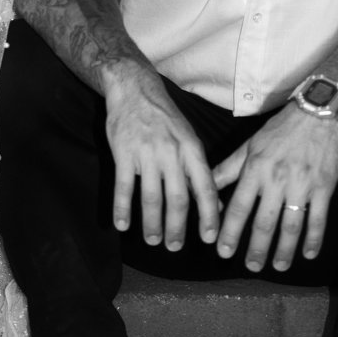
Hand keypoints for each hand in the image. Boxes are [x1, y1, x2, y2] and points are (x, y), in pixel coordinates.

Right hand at [104, 64, 219, 251]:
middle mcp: (171, 152)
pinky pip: (123, 186)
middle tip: (174, 248)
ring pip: (151, 197)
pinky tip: (122, 225)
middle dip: (177, 227)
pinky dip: (122, 208)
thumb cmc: (165, 119)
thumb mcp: (190, 140)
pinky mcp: (123, 152)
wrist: (135, 88)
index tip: (209, 239)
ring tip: (153, 240)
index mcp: (191, 149)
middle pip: (177, 198)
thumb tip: (215, 205)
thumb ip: (200, 172)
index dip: (208, 215)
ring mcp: (146, 152)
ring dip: (152, 223)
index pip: (204, 187)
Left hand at [212, 103, 337, 273]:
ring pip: (291, 225)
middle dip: (256, 248)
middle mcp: (277, 179)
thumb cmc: (281, 129)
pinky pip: (318, 219)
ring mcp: (302, 185)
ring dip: (284, 250)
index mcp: (256, 168)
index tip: (223, 251)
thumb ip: (229, 167)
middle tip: (251, 267)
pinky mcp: (324, 187)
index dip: (230, 231)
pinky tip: (308, 254)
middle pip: (264, 222)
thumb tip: (207, 186)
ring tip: (279, 266)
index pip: (239, 206)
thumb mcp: (250, 144)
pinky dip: (314, 239)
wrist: (319, 112)